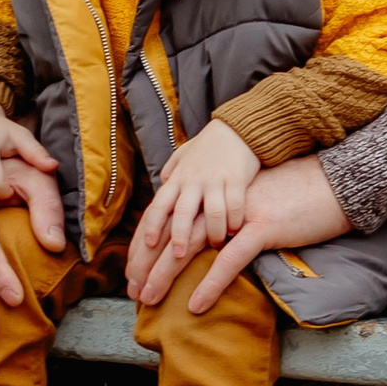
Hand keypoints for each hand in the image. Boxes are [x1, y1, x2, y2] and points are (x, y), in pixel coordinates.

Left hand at [124, 123, 260, 298]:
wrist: (237, 129)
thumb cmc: (208, 148)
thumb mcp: (183, 159)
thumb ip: (171, 177)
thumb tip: (160, 189)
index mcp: (177, 179)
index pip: (159, 205)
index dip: (153, 225)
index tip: (148, 245)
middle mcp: (192, 180)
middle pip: (182, 212)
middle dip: (179, 236)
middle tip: (178, 256)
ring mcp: (215, 180)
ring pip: (211, 211)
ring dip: (212, 231)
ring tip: (215, 244)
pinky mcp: (237, 178)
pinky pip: (235, 203)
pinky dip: (235, 219)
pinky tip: (235, 230)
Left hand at [133, 152, 349, 317]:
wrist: (334, 180)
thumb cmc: (296, 192)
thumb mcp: (255, 195)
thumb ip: (229, 207)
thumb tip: (216, 227)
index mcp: (214, 194)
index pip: (170, 220)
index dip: (148, 247)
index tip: (133, 272)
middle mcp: (219, 201)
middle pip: (170, 233)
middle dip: (146, 263)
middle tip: (131, 291)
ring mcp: (238, 214)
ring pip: (191, 247)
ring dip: (167, 275)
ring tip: (149, 299)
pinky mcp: (261, 227)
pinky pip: (230, 260)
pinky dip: (210, 284)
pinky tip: (195, 305)